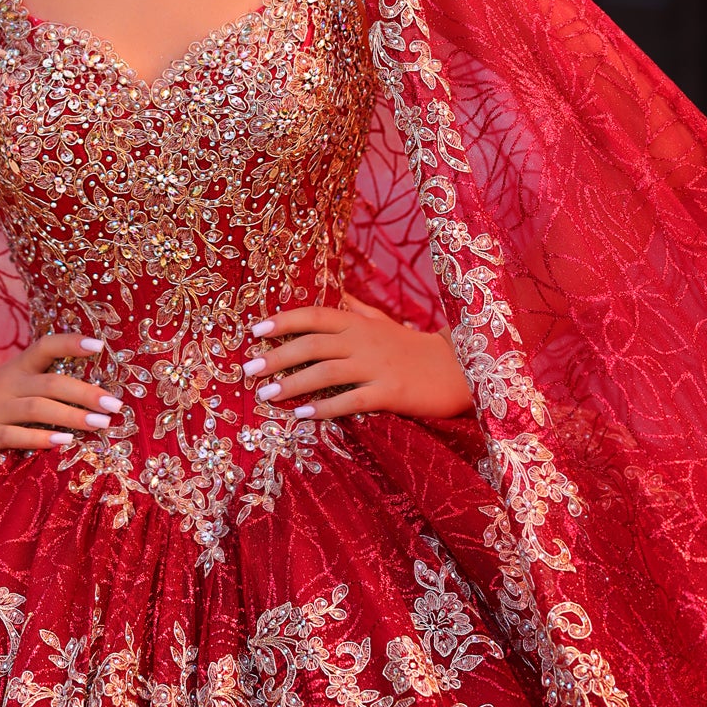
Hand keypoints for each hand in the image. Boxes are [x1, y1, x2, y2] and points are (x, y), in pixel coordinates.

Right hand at [0, 332, 121, 472]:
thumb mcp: (8, 387)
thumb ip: (41, 384)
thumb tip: (91, 390)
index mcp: (15, 369)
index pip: (45, 346)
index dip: (71, 343)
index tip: (100, 346)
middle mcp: (6, 384)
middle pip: (50, 382)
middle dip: (86, 392)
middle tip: (115, 405)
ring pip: (37, 407)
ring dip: (72, 415)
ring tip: (100, 424)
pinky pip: (14, 435)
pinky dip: (40, 438)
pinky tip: (63, 442)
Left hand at [241, 295, 472, 422]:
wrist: (458, 368)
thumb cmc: (411, 346)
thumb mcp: (382, 322)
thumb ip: (355, 309)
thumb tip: (333, 292)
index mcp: (359, 322)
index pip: (315, 315)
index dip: (283, 320)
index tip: (254, 330)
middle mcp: (364, 340)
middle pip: (312, 345)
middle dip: (277, 356)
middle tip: (248, 370)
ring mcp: (378, 366)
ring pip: (326, 372)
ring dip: (293, 384)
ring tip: (267, 394)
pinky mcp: (391, 392)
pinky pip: (351, 400)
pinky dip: (324, 408)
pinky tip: (302, 415)